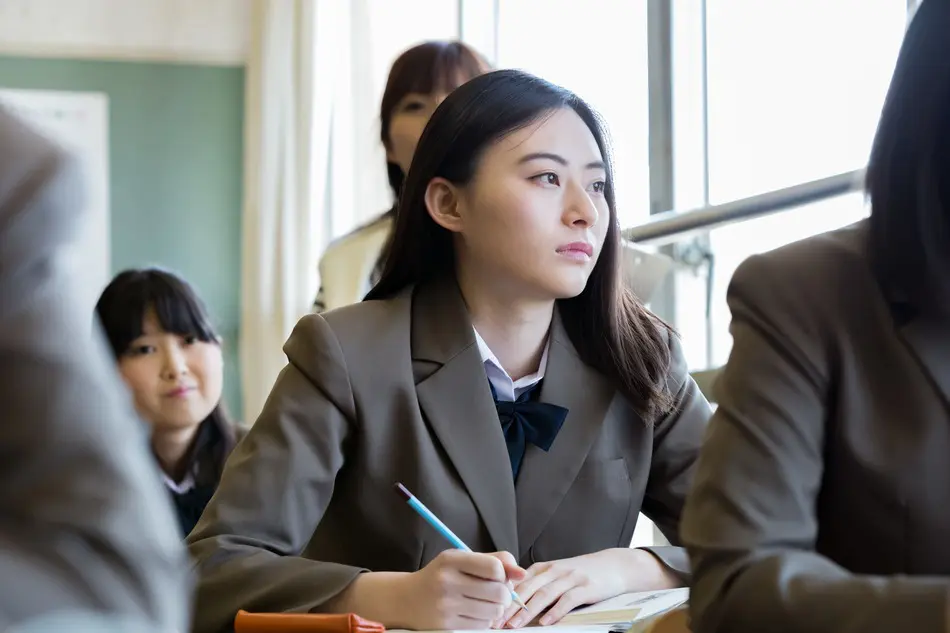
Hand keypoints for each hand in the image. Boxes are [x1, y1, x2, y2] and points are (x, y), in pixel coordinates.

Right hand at [399, 549, 525, 630]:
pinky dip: (484, 621)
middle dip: (504, 593)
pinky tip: (472, 613)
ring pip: (494, 612)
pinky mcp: (448, 626)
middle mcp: (447, 582)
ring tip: (482, 602)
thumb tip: (522, 573)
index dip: (504, 573)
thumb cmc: (441, 576)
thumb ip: (494, 560)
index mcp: (451, 560)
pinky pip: (483, 626)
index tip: (498, 575)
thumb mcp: (461, 559)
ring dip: (495, 609)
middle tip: (495, 591)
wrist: (407, 599)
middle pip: (499, 593)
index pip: (494, 568)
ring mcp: (446, 607)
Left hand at [500, 548, 677, 627]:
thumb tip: (513, 602)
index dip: (502, 598)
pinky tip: (546, 623)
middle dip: (509, 607)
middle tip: (496, 622)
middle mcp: (554, 570)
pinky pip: (568, 600)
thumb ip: (538, 584)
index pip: (518, 583)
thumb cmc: (582, 573)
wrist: (614, 565)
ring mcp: (570, 577)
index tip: (489, 613)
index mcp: (543, 567)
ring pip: (544, 594)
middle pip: (527, 589)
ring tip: (515, 625)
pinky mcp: (586, 586)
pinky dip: (555, 612)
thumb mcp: (557, 574)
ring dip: (527, 611)